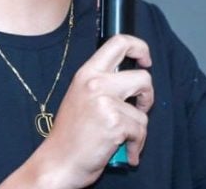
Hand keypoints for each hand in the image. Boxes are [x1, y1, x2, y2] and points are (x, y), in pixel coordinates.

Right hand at [10, 34, 153, 188]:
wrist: (58, 162)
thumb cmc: (71, 135)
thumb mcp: (81, 96)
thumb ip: (102, 83)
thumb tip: (131, 79)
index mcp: (86, 73)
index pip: (118, 43)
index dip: (140, 48)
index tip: (145, 61)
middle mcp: (95, 83)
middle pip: (143, 77)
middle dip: (147, 95)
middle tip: (139, 107)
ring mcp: (105, 102)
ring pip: (143, 111)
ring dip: (138, 129)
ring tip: (122, 138)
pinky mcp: (115, 123)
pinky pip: (141, 131)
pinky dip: (135, 145)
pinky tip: (122, 151)